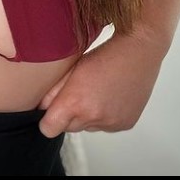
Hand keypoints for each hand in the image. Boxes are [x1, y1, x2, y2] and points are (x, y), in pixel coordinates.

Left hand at [38, 29, 165, 137]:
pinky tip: (110, 96)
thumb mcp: (73, 67)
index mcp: (76, 102)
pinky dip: (105, 115)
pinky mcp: (125, 124)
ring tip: (97, 91)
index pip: (49, 128)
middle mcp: (93, 117)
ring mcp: (111, 123)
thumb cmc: (106, 53)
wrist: (139, 51)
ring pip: (88, 127)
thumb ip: (53, 90)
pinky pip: (106, 126)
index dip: (48, 120)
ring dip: (88, 115)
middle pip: (69, 128)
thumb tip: (41, 106)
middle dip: (69, 114)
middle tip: (78, 92)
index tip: (52, 109)